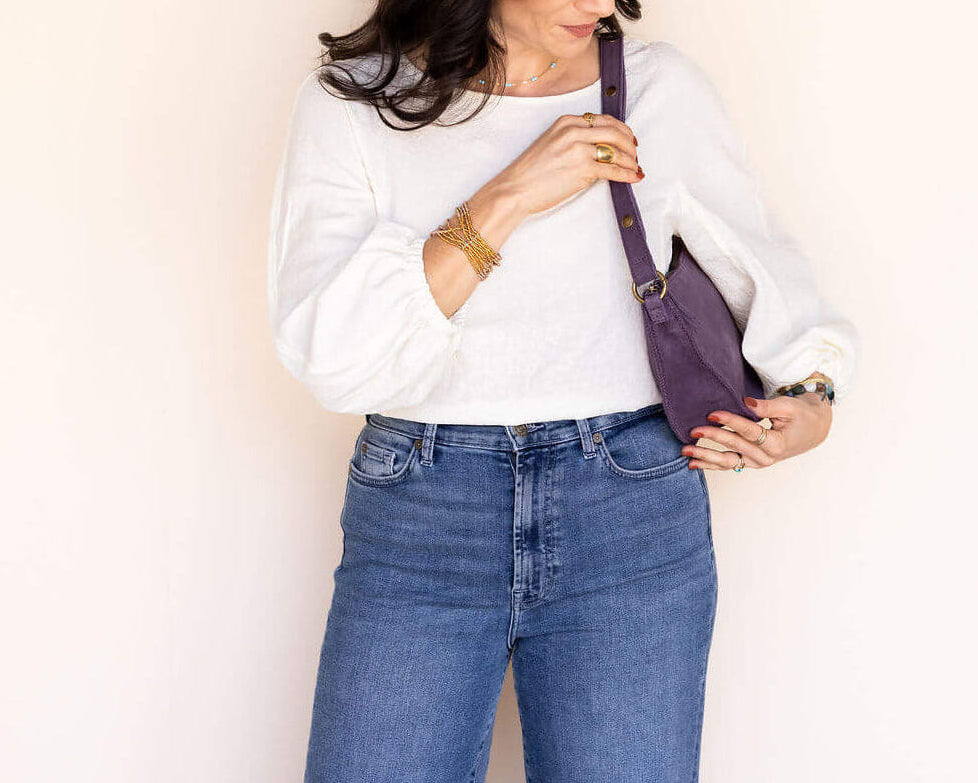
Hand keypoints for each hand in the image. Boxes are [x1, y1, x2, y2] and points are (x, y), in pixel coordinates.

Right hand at [493, 113, 642, 216]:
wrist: (515, 189)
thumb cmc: (531, 172)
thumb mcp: (551, 143)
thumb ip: (574, 139)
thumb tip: (600, 149)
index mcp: (566, 121)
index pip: (603, 120)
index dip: (621, 130)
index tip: (629, 140)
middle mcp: (574, 131)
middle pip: (615, 132)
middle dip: (630, 144)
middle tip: (635, 155)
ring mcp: (578, 149)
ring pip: (617, 150)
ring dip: (631, 160)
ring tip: (635, 168)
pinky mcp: (582, 169)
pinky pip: (613, 170)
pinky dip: (627, 174)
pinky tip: (634, 178)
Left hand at [681, 393, 832, 470]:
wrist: (813, 430)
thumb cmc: (801, 415)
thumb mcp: (788, 407)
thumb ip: (766, 406)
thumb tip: (745, 402)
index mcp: (777, 444)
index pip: (749, 432)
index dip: (729, 421)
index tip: (711, 413)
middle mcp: (766, 457)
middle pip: (735, 447)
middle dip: (712, 438)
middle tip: (692, 431)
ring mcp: (758, 463)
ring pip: (729, 462)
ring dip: (706, 457)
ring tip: (686, 452)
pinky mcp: (751, 462)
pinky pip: (729, 465)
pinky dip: (711, 464)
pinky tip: (693, 462)